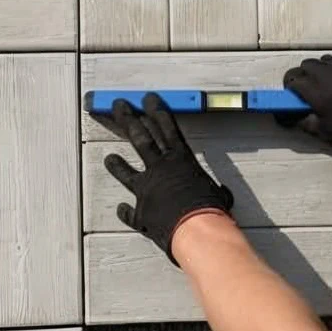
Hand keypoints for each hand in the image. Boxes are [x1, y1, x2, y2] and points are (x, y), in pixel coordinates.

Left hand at [103, 93, 233, 263]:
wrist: (195, 231)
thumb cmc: (211, 209)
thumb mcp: (217, 193)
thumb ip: (212, 190)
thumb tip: (223, 195)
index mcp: (181, 159)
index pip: (166, 128)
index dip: (156, 111)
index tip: (147, 99)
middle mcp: (160, 169)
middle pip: (140, 138)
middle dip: (128, 119)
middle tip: (118, 106)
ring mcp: (146, 189)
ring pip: (125, 172)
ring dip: (116, 164)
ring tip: (109, 157)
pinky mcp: (140, 211)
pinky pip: (128, 211)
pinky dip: (125, 210)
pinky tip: (121, 209)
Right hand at [281, 55, 331, 162]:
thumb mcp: (326, 133)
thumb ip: (306, 121)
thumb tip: (297, 117)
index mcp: (319, 94)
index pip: (294, 79)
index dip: (290, 87)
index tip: (291, 95)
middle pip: (308, 65)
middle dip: (303, 76)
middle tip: (305, 90)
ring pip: (325, 60)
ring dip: (320, 70)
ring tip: (323, 86)